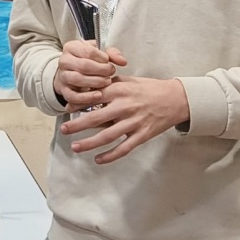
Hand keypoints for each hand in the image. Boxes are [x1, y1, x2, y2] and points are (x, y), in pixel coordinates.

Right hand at [53, 39, 127, 109]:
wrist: (73, 72)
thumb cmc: (89, 61)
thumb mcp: (99, 53)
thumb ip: (112, 54)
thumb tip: (123, 61)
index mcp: (71, 47)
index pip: (88, 51)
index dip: (102, 58)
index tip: (109, 62)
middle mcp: (64, 61)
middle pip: (83, 65)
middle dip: (101, 70)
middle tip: (110, 73)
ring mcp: (62, 76)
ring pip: (77, 79)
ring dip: (96, 82)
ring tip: (107, 82)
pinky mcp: (64, 91)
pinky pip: (73, 96)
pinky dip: (87, 97)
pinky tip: (99, 95)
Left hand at [60, 76, 190, 164]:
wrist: (175, 98)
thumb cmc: (148, 88)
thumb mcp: (127, 80)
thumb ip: (109, 84)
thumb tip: (88, 89)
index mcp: (118, 90)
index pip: (92, 98)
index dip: (77, 104)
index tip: (66, 109)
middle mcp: (124, 107)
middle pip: (95, 118)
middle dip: (77, 125)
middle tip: (63, 130)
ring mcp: (133, 122)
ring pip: (107, 136)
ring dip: (89, 143)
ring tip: (75, 147)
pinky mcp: (142, 135)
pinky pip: (124, 148)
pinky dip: (110, 155)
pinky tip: (98, 159)